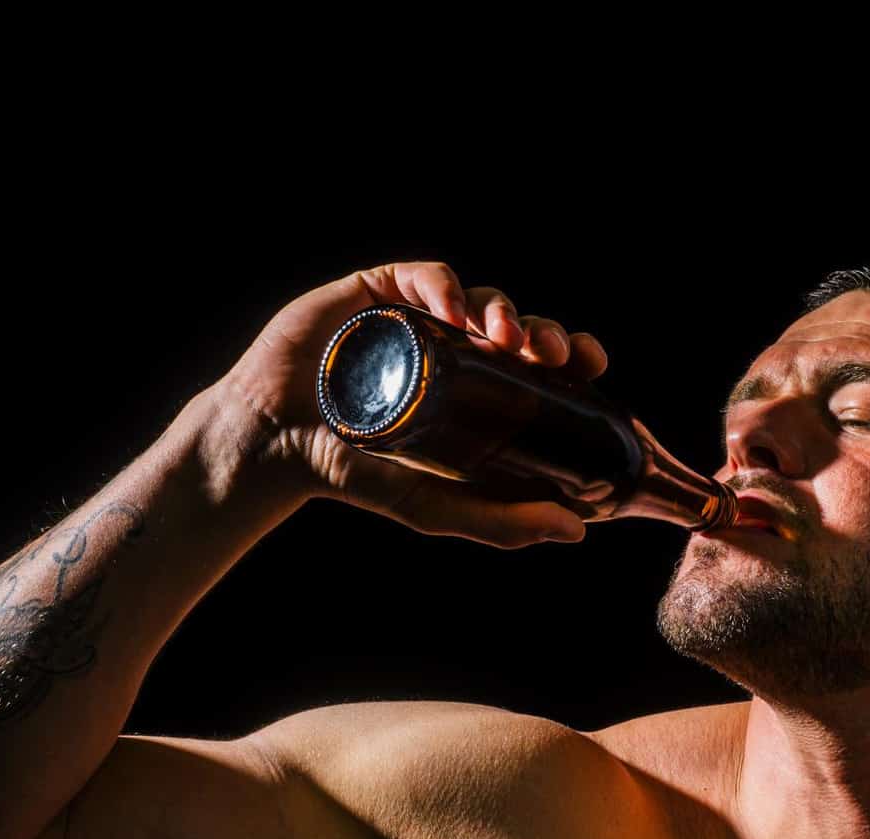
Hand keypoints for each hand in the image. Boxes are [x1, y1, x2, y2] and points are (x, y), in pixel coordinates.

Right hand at [218, 261, 609, 547]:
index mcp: (480, 389)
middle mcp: (455, 349)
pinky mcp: (378, 291)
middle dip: (546, 333)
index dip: (573, 357)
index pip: (540, 365)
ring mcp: (418, 318)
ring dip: (504, 310)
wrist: (278, 447)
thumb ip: (503, 521)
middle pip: (518, 328)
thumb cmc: (357, 475)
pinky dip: (446, 286)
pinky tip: (456, 311)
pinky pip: (424, 277)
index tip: (592, 369)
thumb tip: (578, 530)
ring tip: (508, 338)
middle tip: (559, 355)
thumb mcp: (438, 507)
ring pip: (479, 298)